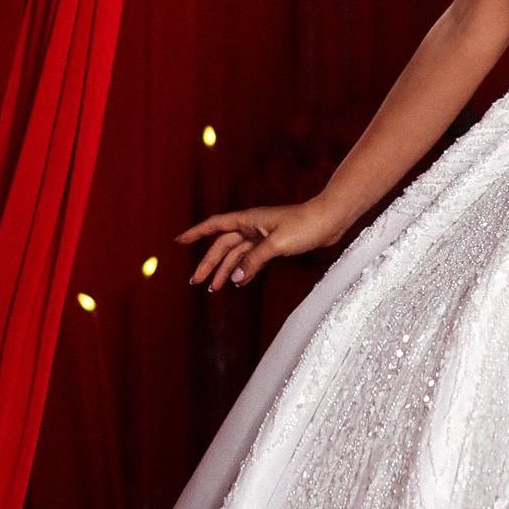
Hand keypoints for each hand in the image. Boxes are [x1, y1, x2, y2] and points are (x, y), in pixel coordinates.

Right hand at [178, 197, 348, 288]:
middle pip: (222, 246)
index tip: (178, 241)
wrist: (329, 221)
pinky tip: (237, 282)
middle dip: (208, 263)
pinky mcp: (273, 245)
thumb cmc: (304, 226)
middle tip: (195, 281)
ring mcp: (262, 236)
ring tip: (213, 288)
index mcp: (247, 220)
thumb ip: (253, 260)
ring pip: (236, 255)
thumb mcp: (276, 244)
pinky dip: (243, 271)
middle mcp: (251, 227)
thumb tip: (233, 277)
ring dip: (224, 270)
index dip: (196, 233)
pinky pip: (251, 259)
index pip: (214, 226)